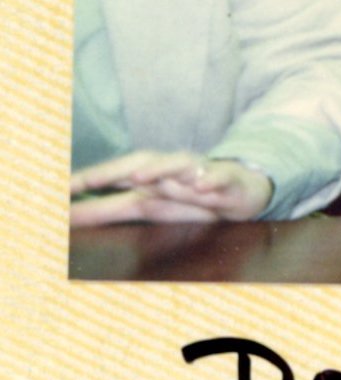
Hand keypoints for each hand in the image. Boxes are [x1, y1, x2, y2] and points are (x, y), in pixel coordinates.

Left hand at [69, 151, 273, 225]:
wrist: (242, 192)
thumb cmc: (189, 198)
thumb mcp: (146, 207)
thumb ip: (105, 211)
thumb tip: (62, 217)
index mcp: (149, 178)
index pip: (115, 175)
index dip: (88, 180)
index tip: (59, 190)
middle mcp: (170, 172)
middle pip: (142, 162)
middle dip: (115, 169)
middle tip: (86, 181)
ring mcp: (199, 174)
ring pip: (180, 165)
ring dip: (161, 168)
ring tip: (141, 176)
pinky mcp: (228, 182)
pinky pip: (221, 177)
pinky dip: (212, 179)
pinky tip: (202, 185)